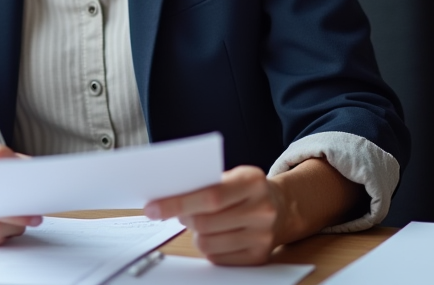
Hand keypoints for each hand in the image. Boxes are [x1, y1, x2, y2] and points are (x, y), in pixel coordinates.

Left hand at [143, 166, 283, 265]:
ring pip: (207, 243)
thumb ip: (205, 184)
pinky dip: (209, 247)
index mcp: (253, 182)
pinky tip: (216, 235)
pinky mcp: (258, 257)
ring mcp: (262, 236)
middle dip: (184, 218)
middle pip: (205, 222)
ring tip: (201, 223)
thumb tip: (165, 198)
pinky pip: (217, 258)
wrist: (282, 208)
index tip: (151, 208)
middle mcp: (262, 210)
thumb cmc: (246, 190)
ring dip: (196, 234)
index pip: (209, 196)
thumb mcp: (233, 176)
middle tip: (180, 213)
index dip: (177, 203)